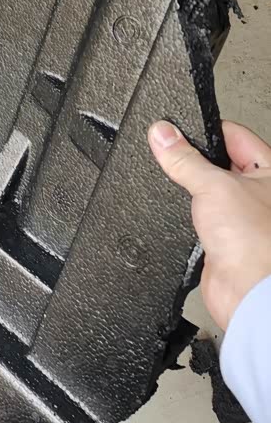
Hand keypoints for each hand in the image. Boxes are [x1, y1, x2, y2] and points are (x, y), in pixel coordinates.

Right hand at [148, 120, 270, 330]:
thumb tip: (162, 133)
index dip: (206, 130)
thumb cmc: (256, 243)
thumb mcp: (213, 185)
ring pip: (209, 190)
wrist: (248, 295)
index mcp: (269, 172)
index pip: (235, 135)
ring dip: (193, 190)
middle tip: (173, 155)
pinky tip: (181, 214)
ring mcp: (242, 216)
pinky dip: (189, 214)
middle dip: (195, 160)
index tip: (177, 127)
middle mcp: (260, 193)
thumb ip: (184, 158)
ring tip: (179, 187)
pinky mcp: (225, 238)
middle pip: (219, 162)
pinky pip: (201, 216)